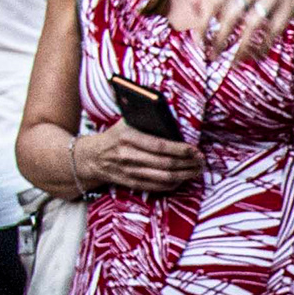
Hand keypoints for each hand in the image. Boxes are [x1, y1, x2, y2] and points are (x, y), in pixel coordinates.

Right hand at [74, 118, 201, 199]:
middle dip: (188, 163)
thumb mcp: (124, 122)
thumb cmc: (115, 136)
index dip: (180, 149)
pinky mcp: (131, 183)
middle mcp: (127, 156)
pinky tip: (183, 178)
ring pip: (164, 177)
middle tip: (202, 161)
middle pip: (165, 163)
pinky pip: (157, 187)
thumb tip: (166, 107)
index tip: (196, 150)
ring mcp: (129, 172)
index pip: (159, 146)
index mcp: (127, 137)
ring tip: (197, 170)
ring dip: (185, 175)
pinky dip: (173, 184)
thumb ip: (143, 117)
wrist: (91, 157)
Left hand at [194, 0, 293, 65]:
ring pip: (252, 27)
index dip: (203, 22)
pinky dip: (263, 46)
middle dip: (219, 39)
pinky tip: (256, 56)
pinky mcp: (288, 10)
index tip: (199, 40)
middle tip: (211, 56)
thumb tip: (194, 11)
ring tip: (233, 63)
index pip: (213, 1)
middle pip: (231, 16)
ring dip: (241, 47)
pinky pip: (272, 32)